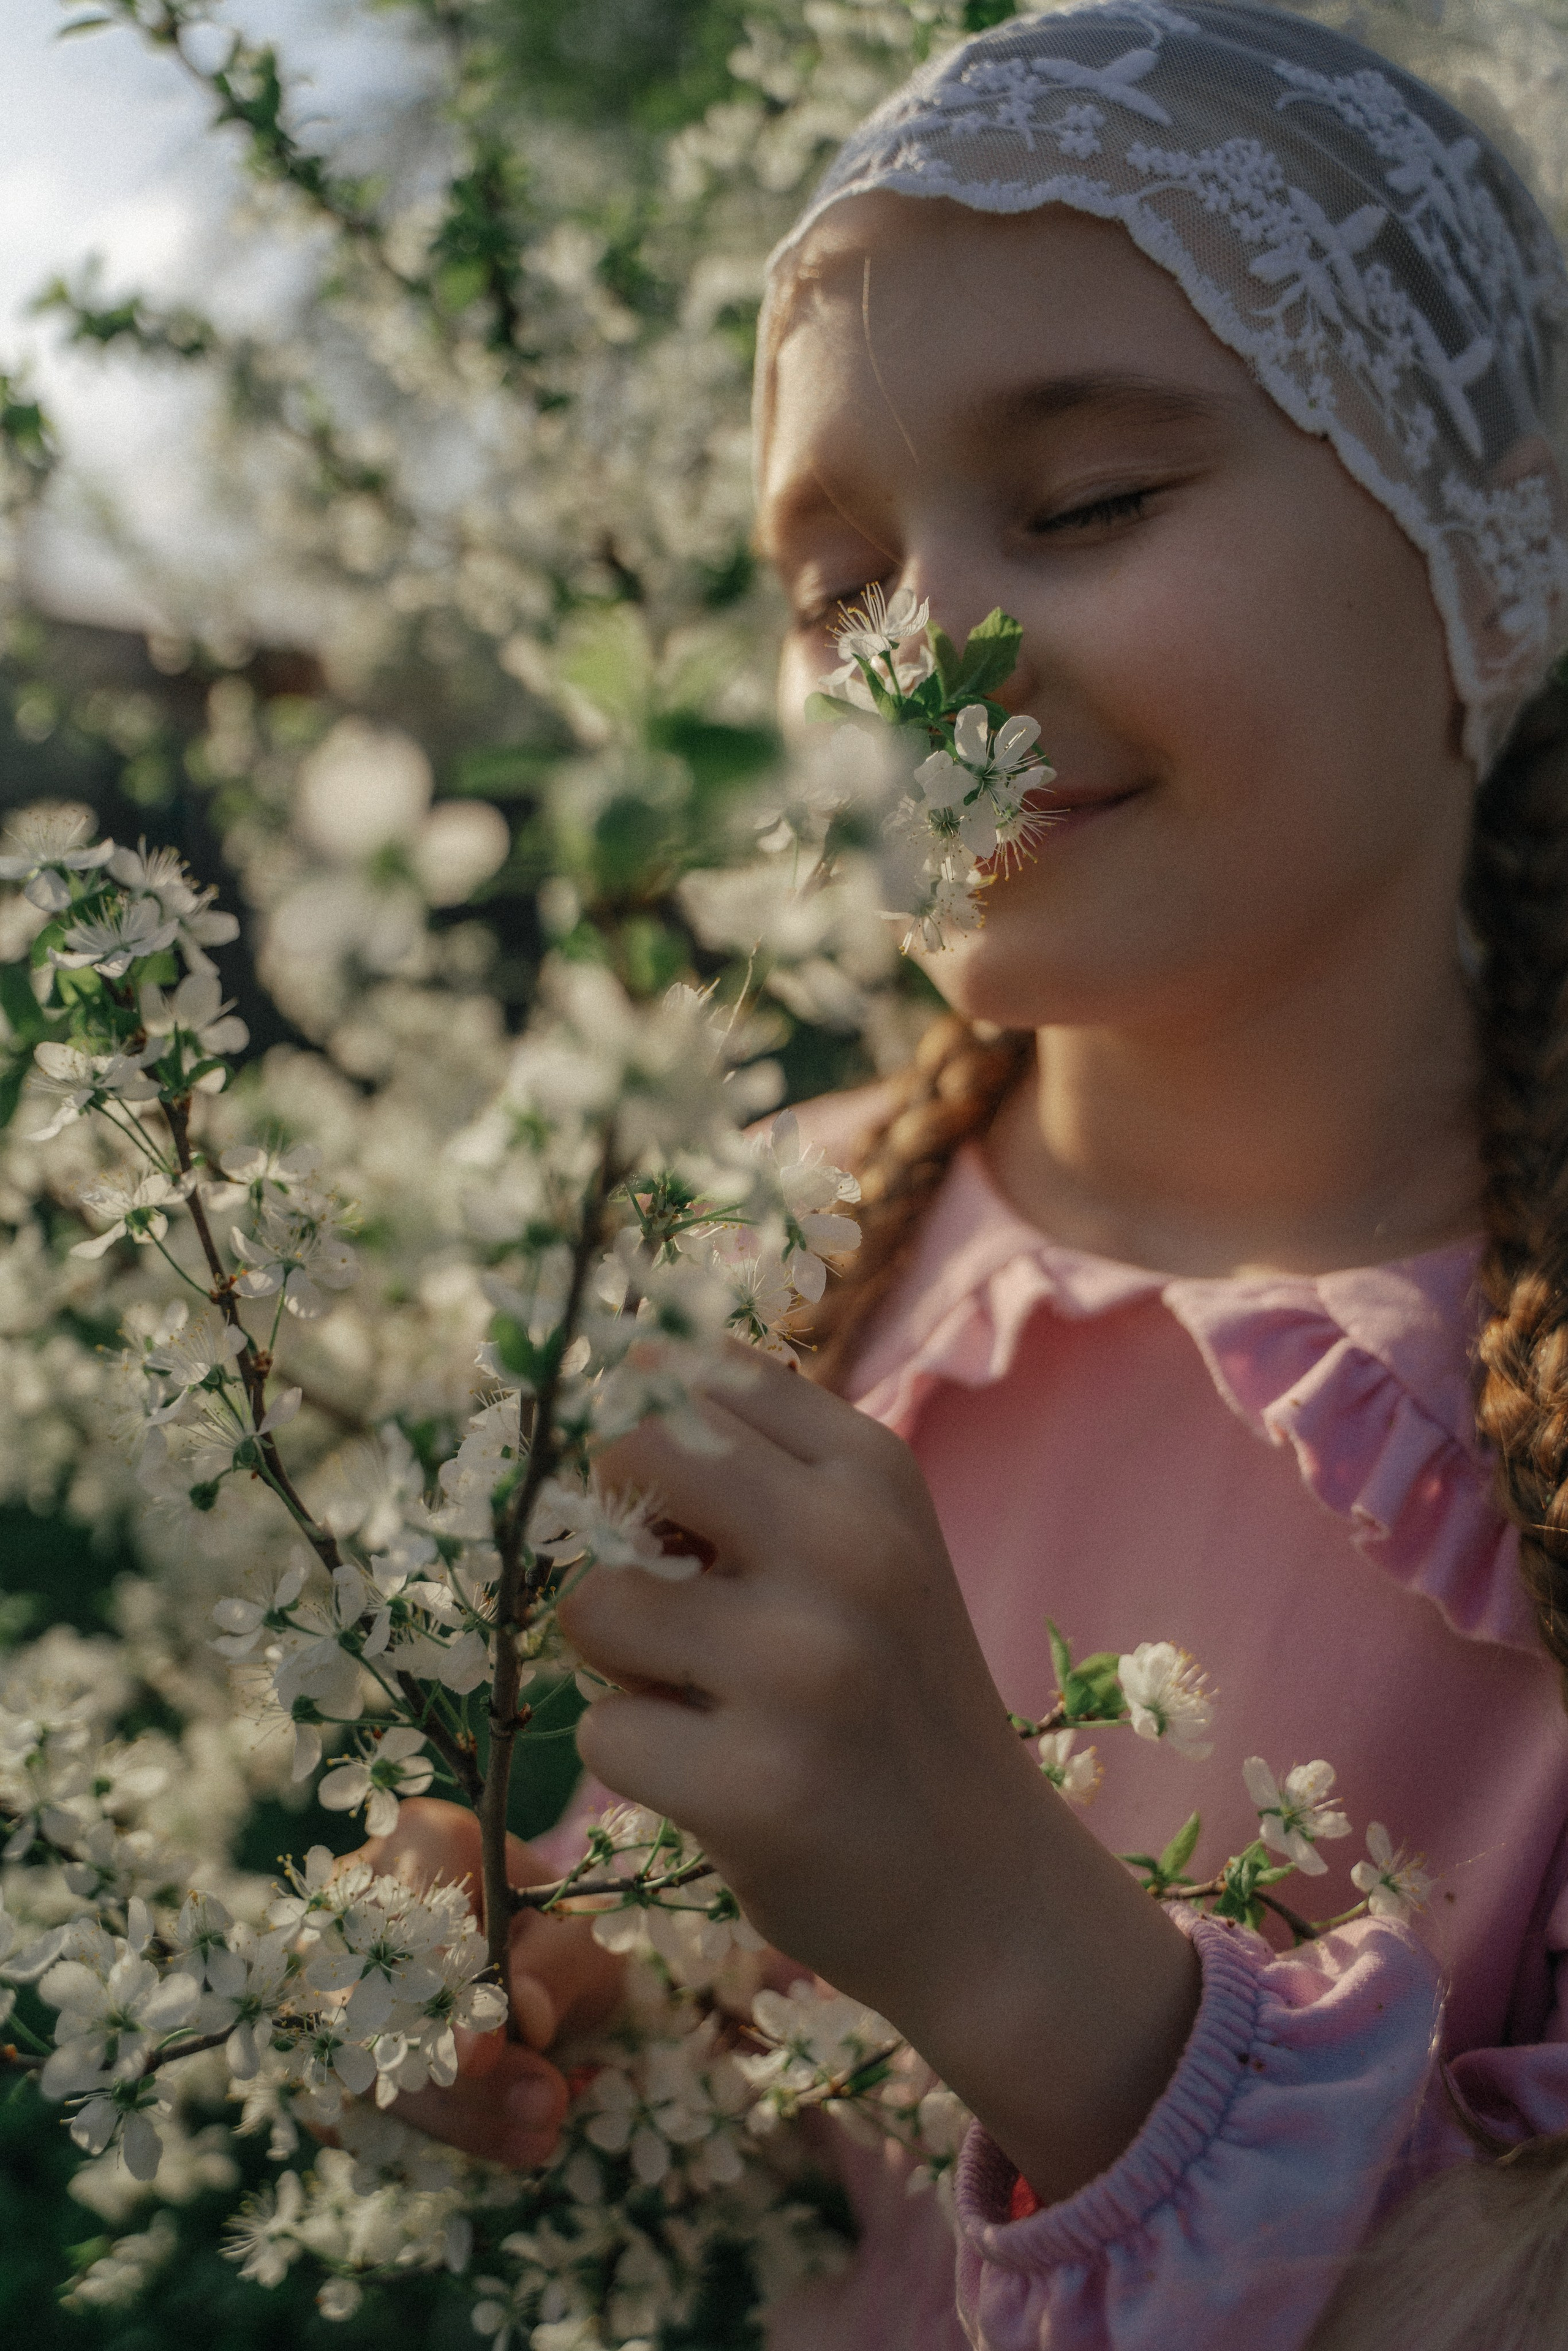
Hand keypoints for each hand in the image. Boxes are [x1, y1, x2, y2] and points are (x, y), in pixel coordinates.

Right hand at [352, 1797, 624, 2168]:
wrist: (539, 1968)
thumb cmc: (557, 1936)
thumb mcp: (581, 1940)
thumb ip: (555, 1971)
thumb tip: (523, 2018)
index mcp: (417, 1845)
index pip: (401, 1922)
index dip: (432, 1993)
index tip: (484, 2052)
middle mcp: (353, 1907)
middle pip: (369, 2004)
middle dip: (451, 2076)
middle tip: (543, 2110)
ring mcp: (329, 1980)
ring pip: (357, 2065)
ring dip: (449, 2116)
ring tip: (538, 2132)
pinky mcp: (329, 2052)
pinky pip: (354, 2107)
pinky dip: (430, 2134)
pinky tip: (506, 2138)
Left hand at [560, 1350, 1200, 2202]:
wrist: (984, 1887)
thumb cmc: (891, 1697)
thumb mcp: (868, 1546)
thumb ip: (758, 1467)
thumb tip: (608, 1391)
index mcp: (872, 1472)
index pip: (697, 1372)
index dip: (654, 1438)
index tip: (677, 1505)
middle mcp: (847, 1548)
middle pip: (629, 1452)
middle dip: (613, 1525)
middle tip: (665, 1595)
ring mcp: (802, 1668)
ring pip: (594, 1605)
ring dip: (619, 1661)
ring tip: (703, 1698)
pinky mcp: (754, 1786)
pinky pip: (604, 1733)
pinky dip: (637, 1761)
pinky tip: (716, 1777)